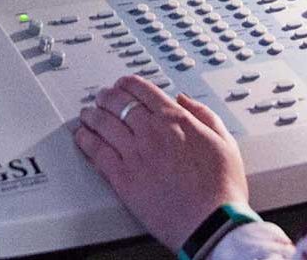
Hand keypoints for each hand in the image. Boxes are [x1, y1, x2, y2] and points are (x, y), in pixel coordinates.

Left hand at [76, 75, 248, 251]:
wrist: (211, 223)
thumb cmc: (222, 187)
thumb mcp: (224, 140)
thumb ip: (204, 114)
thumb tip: (185, 99)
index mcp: (176, 120)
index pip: (145, 91)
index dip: (129, 84)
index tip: (123, 83)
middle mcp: (152, 132)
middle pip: (121, 104)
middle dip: (108, 96)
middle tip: (102, 95)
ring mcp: (136, 155)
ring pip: (105, 125)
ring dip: (93, 115)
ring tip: (86, 113)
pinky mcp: (124, 180)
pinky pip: (98, 154)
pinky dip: (86, 142)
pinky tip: (81, 137)